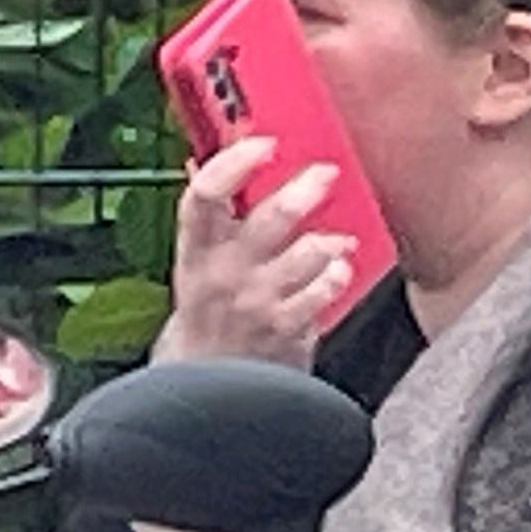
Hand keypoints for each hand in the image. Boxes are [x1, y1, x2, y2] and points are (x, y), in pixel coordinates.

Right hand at [154, 136, 359, 367]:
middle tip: (324, 174)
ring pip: (309, 252)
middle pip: (272, 218)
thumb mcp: (193, 267)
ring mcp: (259, 302)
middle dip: (305, 189)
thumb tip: (205, 161)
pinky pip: (326, 289)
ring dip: (329, 241)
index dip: (234, 163)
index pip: (204, 195)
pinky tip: (336, 272)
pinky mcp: (288, 327)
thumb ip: (207, 219)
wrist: (208, 386)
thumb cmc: (205, 318)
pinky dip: (337, 275)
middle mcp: (226, 274)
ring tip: (335, 241)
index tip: (262, 145)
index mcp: (195, 252)